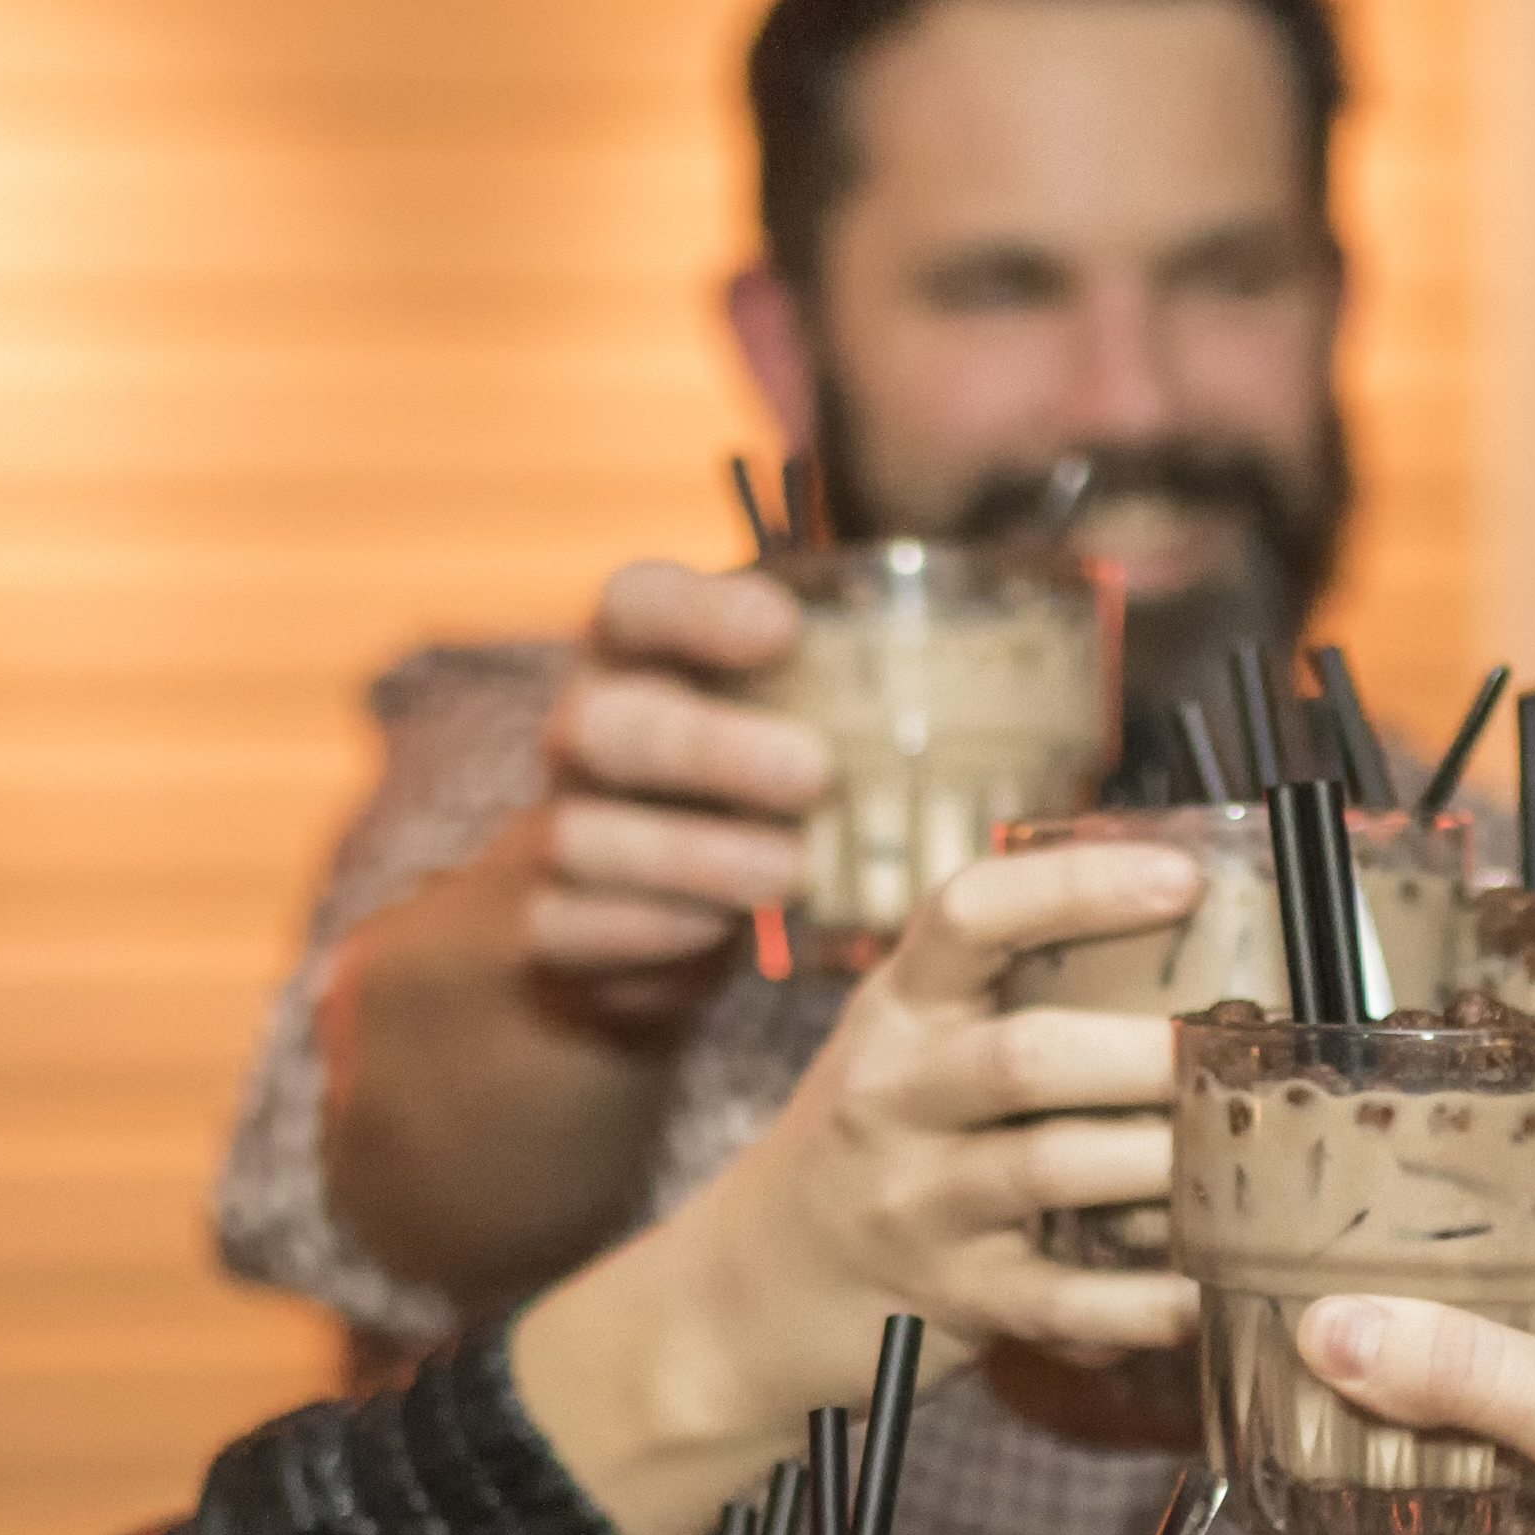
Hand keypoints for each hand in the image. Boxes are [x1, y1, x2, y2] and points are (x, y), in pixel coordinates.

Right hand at [508, 561, 838, 980]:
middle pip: (603, 721)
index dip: (698, 609)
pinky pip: (571, 924)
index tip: (782, 628)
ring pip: (582, 833)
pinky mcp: (542, 924)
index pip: (634, 601)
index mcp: (635, 665)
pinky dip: (649, 929)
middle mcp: (581, 736)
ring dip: (692, 853)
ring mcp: (550, 831)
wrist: (623, 932)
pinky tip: (719, 930)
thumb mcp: (780, 734)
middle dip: (708, 748)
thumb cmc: (735, 805)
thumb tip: (991, 682)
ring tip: (790, 871)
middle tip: (813, 773)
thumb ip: (843, 700)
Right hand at [510, 837, 1216, 1534]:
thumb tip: (1195, 947)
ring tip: (1240, 1153)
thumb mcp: (907, 1046)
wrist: (751, 1287)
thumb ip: (1010, 995)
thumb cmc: (869, 1142)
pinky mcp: (952, 1297)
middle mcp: (895, 1096)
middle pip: (1026, 1056)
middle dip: (1146, 1053)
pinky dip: (1142, 1300)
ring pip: (1050, 1169)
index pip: (969, 916)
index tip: (1181, 878)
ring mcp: (917, 1201)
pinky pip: (1061, 1300)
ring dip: (1162, 1162)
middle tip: (1237, 1050)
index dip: (1076, 888)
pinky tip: (1203, 1290)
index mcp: (898, 1011)